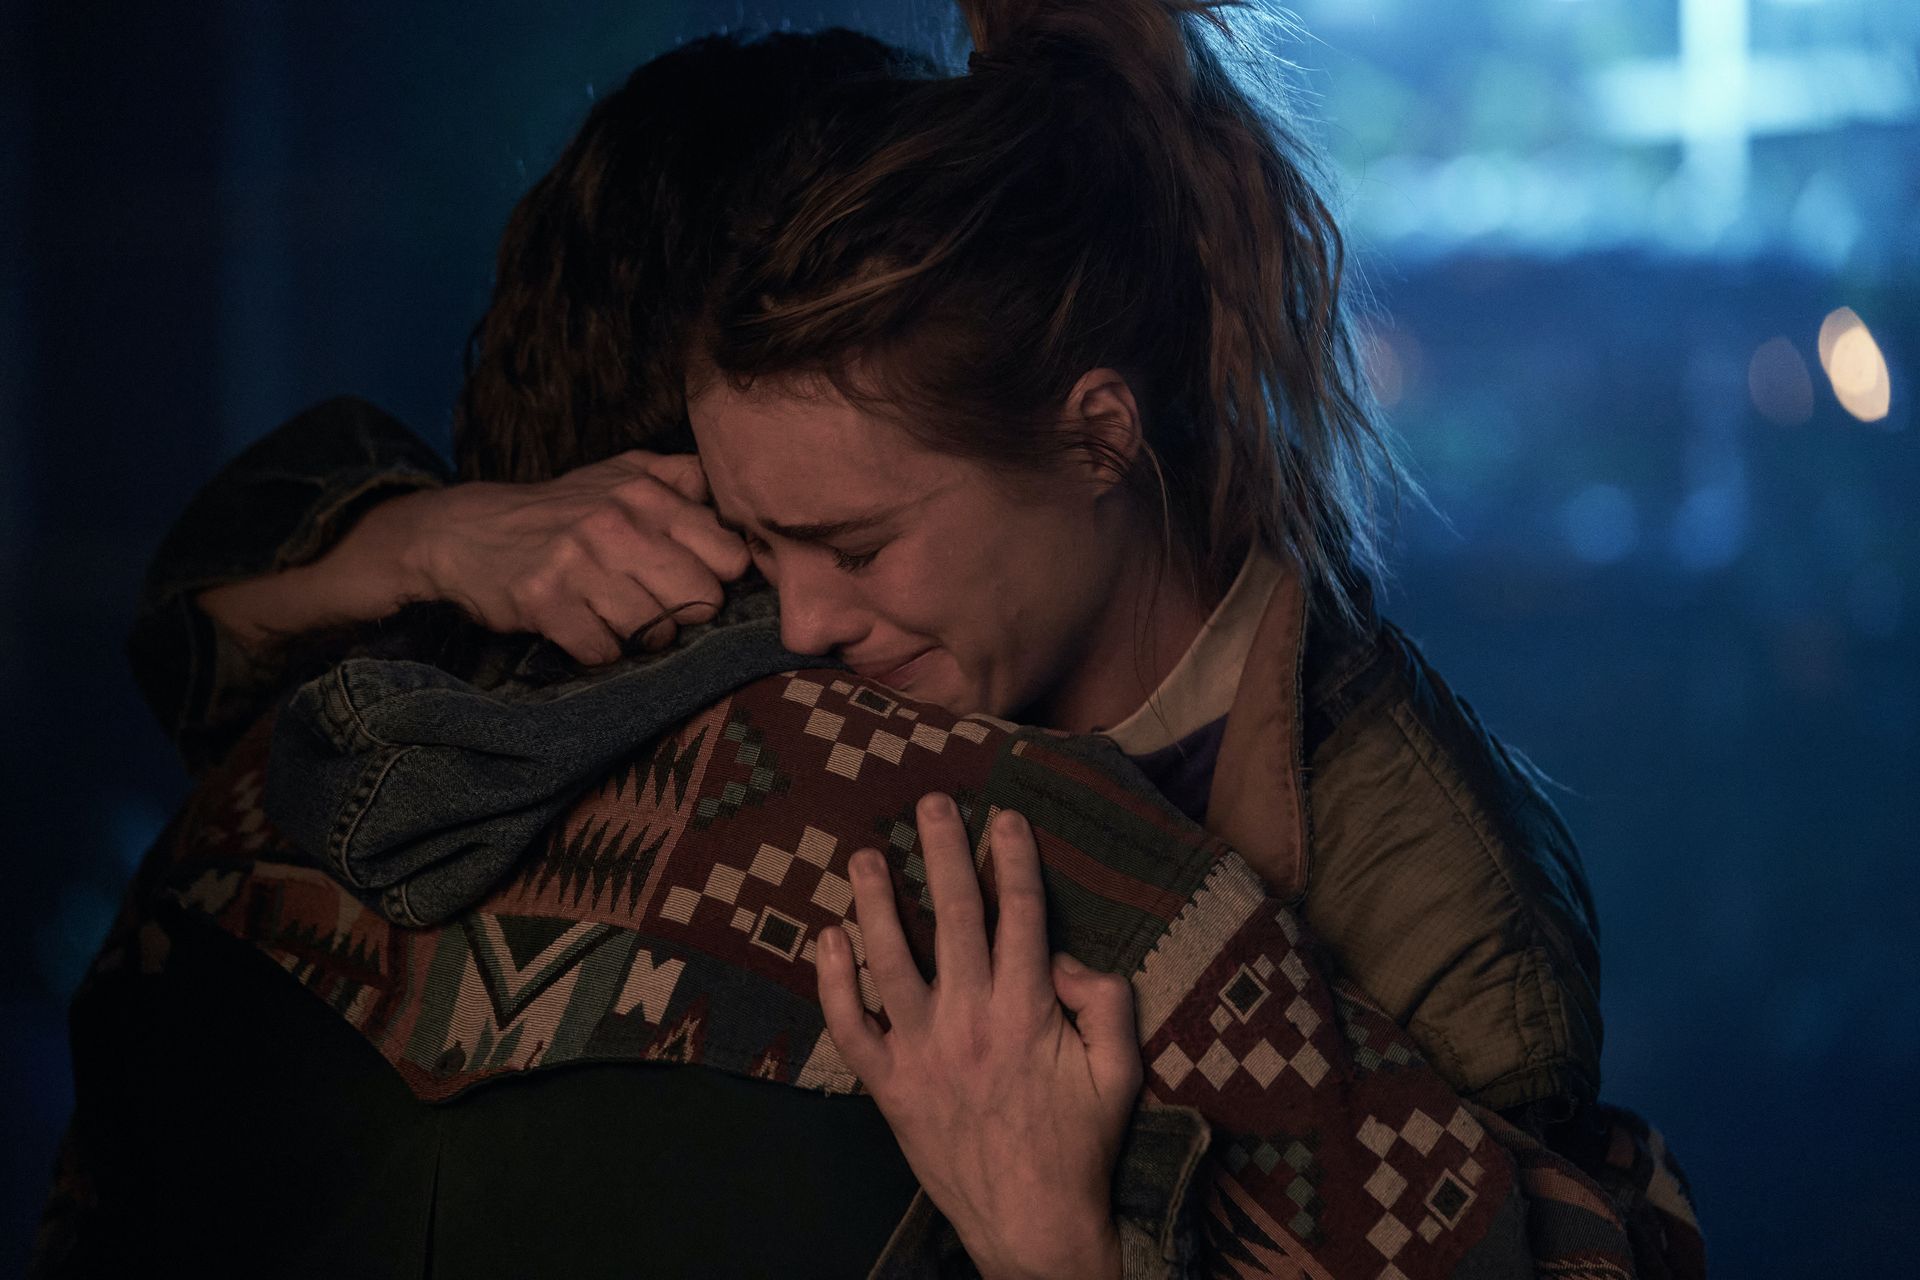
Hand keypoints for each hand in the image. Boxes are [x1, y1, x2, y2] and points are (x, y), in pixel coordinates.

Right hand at [399, 450, 750, 664]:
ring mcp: (580, 561)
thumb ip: (683, 478)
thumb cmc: (562, 510)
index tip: (693, 580)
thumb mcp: (623, 473)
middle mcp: (618, 522)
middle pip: (702, 600)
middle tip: (652, 604)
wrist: (465, 532)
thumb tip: (738, 498)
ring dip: (638, 634)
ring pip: (656, 630)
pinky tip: (581, 626)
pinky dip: (597, 649)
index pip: (729, 556)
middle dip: (683, 612)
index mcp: (647, 493)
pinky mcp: (546, 600)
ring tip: (612, 612)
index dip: (716, 577)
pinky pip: (605, 650)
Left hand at [817, 793, 1140, 1279]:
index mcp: (1029, 1012)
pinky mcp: (889, 1085)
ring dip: (876, 901)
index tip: (1004, 817)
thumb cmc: (1079, 1148)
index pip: (1020, 915)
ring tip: (866, 854)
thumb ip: (1105, 1003)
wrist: (1031, 1226)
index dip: (1014, 860)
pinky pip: (850, 1027)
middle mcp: (971, 1020)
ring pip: (890, 959)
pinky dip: (833, 981)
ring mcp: (923, 1052)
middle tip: (931, 803)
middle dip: (944, 853)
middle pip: (954, 917)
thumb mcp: (1121, 1072)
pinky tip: (827, 938)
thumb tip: (1065, 957)